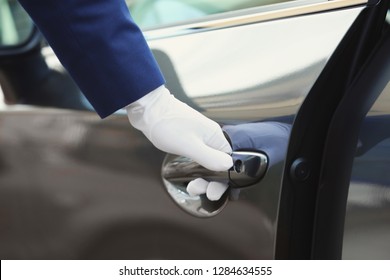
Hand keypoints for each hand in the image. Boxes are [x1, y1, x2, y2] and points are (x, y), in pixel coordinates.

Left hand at [126, 85, 232, 199]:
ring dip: (201, 176)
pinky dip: (194, 168)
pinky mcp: (189, 138)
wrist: (148, 108)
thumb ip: (209, 157)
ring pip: (207, 162)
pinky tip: (188, 174)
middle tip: (197, 189)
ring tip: (191, 186)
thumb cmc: (166, 124)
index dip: (222, 179)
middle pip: (218, 164)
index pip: (229, 162)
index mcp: (215, 137)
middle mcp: (210, 137)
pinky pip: (198, 157)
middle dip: (210, 180)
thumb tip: (229, 166)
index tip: (212, 191)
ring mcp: (199, 137)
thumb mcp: (188, 145)